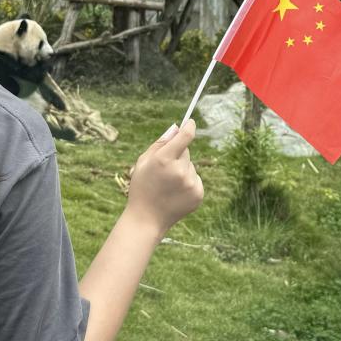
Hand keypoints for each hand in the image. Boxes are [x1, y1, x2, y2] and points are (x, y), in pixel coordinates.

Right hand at [124, 120, 203, 236]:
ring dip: (183, 170)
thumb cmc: (142, 187)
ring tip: (168, 186)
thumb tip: (177, 127)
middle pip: (186, 152)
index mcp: (164, 159)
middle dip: (178, 156)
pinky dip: (188, 183)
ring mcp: (191, 183)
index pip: (186, 136)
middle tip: (164, 170)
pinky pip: (195, 179)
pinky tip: (176, 193)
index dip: (189, 127)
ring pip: (191, 166)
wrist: (146, 219)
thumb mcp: (143, 162)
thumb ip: (160, 143)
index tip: (190, 123)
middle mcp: (180, 170)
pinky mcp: (198, 194)